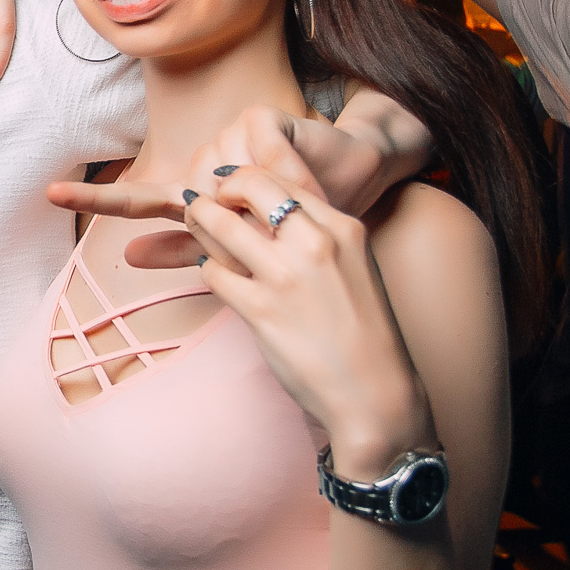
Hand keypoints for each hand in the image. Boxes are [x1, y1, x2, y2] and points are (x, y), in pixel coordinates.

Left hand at [47, 104, 383, 267]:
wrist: (354, 182)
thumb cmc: (299, 225)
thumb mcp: (243, 250)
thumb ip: (187, 252)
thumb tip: (127, 257)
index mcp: (195, 196)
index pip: (138, 201)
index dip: (96, 199)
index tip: (49, 195)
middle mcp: (205, 162)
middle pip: (190, 201)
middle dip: (234, 222)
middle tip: (274, 224)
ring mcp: (229, 136)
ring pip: (219, 180)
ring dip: (260, 200)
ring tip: (293, 197)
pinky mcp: (259, 117)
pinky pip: (251, 152)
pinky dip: (275, 166)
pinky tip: (298, 166)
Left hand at [186, 166, 434, 467]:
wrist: (374, 393)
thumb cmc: (363, 332)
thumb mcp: (354, 266)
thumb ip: (320, 234)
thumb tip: (273, 213)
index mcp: (343, 227)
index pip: (284, 177)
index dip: (249, 176)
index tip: (232, 185)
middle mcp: (315, 243)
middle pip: (249, 185)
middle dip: (220, 187)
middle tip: (206, 198)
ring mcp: (285, 276)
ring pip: (220, 224)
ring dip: (200, 221)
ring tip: (194, 223)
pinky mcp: (260, 310)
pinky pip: (213, 272)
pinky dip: (207, 268)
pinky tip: (213, 272)